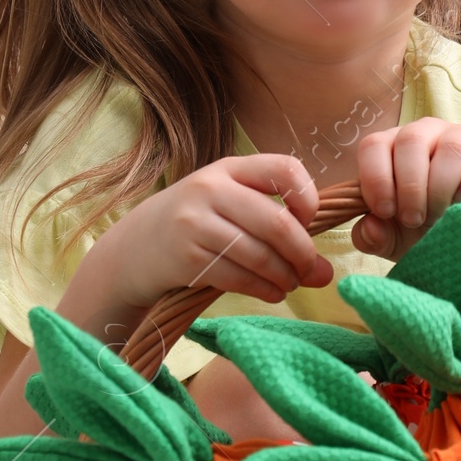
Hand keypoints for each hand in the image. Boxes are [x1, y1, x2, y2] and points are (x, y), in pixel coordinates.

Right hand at [69, 154, 332, 335]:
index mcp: (229, 168)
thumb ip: (276, 225)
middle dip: (303, 253)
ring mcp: (195, 223)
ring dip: (285, 276)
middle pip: (277, 222)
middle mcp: (210, 189)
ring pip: (259, 254)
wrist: (134, 248)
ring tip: (290, 284)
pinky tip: (272, 293)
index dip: (309, 197)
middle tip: (312, 271)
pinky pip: (238, 276)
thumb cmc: (196, 224)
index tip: (310, 221)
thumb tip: (326, 271)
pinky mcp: (186, 257)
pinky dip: (264, 289)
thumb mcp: (228, 205)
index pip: (284, 169)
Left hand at [351, 120, 460, 260]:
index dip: (376, 178)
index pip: (374, 145)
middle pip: (411, 140)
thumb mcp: (392, 240)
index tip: (385, 212)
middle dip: (410, 187)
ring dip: (441, 187)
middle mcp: (426, 133)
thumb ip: (372, 236)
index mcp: (392, 147)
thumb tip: (369, 227)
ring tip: (440, 215)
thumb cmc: (424, 230)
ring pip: (450, 147)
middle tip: (414, 219)